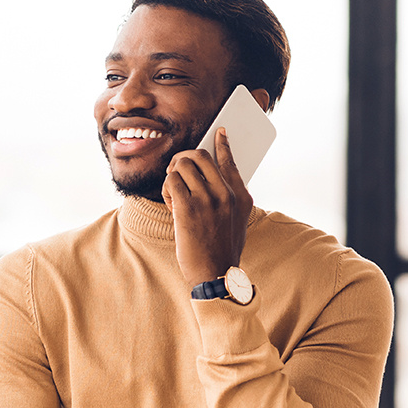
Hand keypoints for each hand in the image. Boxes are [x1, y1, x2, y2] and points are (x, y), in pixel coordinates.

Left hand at [162, 128, 250, 287]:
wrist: (216, 274)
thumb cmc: (223, 250)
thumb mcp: (237, 221)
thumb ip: (232, 199)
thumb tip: (219, 180)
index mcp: (241, 196)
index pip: (230, 160)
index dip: (222, 143)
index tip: (218, 132)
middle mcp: (226, 194)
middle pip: (200, 156)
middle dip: (183, 159)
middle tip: (177, 171)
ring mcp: (207, 200)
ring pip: (181, 166)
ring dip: (172, 176)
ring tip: (174, 194)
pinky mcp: (187, 209)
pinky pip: (170, 182)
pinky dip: (166, 189)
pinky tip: (171, 204)